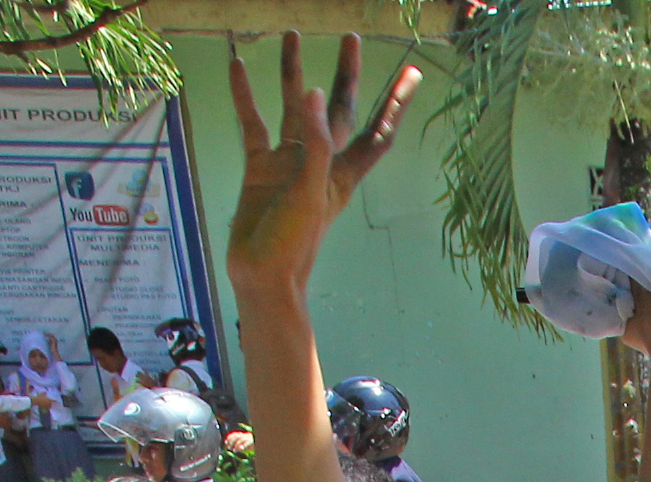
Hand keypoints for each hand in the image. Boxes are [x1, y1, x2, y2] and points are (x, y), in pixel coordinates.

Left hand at [224, 427, 254, 453]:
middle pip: (236, 436)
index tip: (225, 442)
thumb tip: (234, 449)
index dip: (229, 438)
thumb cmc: (254, 446)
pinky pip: (247, 442)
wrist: (263, 443)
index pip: (234, 434)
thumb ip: (240, 447)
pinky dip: (243, 445)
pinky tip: (241, 449)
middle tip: (229, 447)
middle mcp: (245, 435)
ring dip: (236, 445)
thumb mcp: (245, 446)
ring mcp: (249, 438)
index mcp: (244, 435)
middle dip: (231, 442)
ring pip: (241, 439)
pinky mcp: (253, 441)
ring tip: (234, 450)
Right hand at [226, 33, 417, 299]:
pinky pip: (253, 123)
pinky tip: (239, 68)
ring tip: (291, 36)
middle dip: (346, 75)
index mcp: (343, 172)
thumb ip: (314, 142)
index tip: (411, 73)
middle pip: (337, 109)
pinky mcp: (260, 167)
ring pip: (293, 107)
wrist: (261, 276)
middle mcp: (319, 162)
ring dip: (293, 73)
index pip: (377, 132)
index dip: (395, 103)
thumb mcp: (310, 192)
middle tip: (351, 38)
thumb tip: (313, 92)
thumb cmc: (294, 243)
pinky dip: (246, 96)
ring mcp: (288, 163)